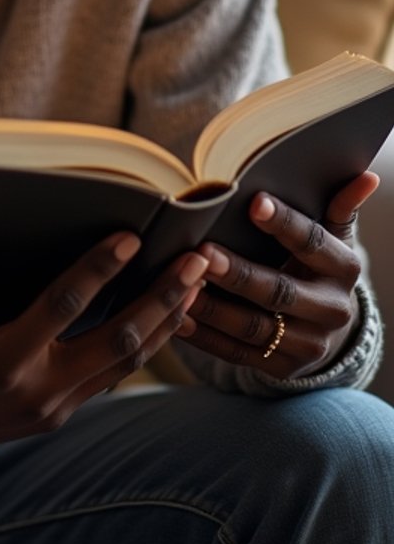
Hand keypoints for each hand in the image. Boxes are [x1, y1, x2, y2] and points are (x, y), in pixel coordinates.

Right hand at [0, 218, 207, 462]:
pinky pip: (110, 377)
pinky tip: (162, 318)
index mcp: (0, 363)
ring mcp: (50, 410)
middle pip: (119, 341)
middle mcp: (36, 391)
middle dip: (163, 298)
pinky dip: (142, 345)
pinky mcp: (53, 417)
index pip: (63, 308)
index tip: (132, 236)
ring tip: (196, 283)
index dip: (98, 270)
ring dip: (164, 321)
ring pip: (125, 363)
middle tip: (199, 260)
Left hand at [177, 171, 379, 378]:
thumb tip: (366, 176)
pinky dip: (205, 338)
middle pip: (279, 291)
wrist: (325, 325)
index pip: (312, 243)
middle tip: (202, 252)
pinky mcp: (282, 367)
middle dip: (238, 273)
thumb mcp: (333, 236)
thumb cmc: (316, 263)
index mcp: (342, 269)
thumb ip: (339, 206)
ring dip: (213, 307)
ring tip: (181, 285)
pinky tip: (177, 319)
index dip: (284, 223)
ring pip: (254, 327)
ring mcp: (307, 344)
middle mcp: (331, 309)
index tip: (253, 201)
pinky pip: (238, 354)